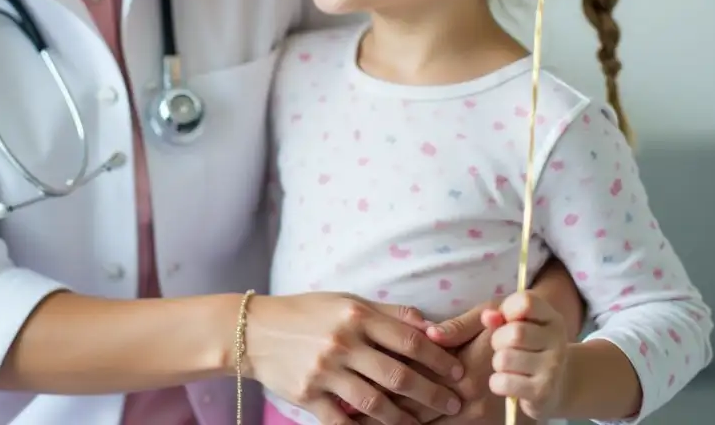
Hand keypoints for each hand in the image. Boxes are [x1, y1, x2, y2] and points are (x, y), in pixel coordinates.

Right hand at [243, 293, 466, 424]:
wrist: (255, 331)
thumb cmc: (307, 313)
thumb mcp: (347, 301)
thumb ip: (389, 313)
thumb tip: (430, 326)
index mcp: (356, 314)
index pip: (409, 340)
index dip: (439, 358)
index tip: (458, 371)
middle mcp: (343, 342)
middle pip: (398, 375)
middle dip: (432, 393)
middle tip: (456, 403)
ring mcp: (325, 371)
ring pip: (375, 404)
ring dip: (405, 419)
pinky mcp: (308, 395)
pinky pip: (342, 422)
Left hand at [487, 292, 569, 419]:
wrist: (557, 386)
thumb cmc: (530, 349)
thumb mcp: (520, 325)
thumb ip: (500, 316)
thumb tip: (487, 316)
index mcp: (552, 318)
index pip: (526, 302)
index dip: (507, 309)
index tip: (508, 321)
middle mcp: (557, 341)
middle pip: (514, 333)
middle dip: (498, 340)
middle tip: (505, 347)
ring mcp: (552, 368)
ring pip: (504, 359)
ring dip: (498, 363)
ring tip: (509, 366)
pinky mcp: (542, 392)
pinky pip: (503, 382)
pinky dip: (498, 383)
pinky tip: (509, 383)